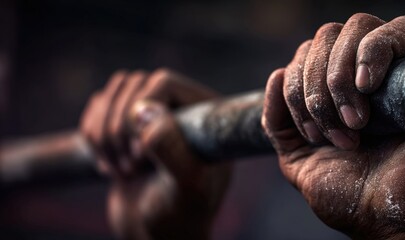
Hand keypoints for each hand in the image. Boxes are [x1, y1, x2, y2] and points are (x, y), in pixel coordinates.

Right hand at [80, 69, 230, 239]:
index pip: (162, 82)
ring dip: (105, 135)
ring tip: (125, 171)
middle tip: (134, 169)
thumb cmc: (180, 217)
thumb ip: (172, 149)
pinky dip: (93, 138)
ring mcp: (152, 114)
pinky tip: (112, 168)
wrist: (157, 236)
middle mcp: (181, 107)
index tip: (143, 156)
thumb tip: (145, 109)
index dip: (142, 112)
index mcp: (204, 114)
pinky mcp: (127, 124)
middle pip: (132, 85)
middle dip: (121, 131)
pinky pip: (98, 107)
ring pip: (113, 93)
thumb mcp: (184, 189)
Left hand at [262, 14, 404, 238]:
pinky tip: (368, 85)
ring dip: (341, 74)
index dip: (297, 89)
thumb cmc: (353, 196)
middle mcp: (362, 75)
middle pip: (326, 37)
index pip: (304, 55)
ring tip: (356, 120)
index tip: (313, 137)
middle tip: (336, 131)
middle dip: (316, 86)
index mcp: (334, 93)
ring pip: (357, 27)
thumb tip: (276, 75)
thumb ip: (278, 124)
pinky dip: (375, 51)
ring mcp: (395, 69)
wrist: (397, 219)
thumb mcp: (299, 162)